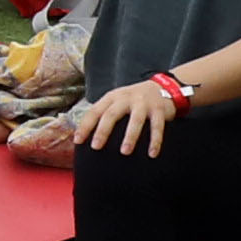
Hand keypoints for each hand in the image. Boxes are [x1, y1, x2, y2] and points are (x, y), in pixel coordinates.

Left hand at [67, 73, 186, 157]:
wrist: (162, 87)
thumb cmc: (133, 100)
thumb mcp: (116, 101)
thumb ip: (103, 114)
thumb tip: (83, 135)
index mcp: (112, 98)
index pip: (94, 111)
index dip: (85, 125)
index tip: (77, 141)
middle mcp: (126, 98)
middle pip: (112, 114)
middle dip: (103, 131)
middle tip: (96, 146)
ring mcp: (143, 103)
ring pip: (136, 120)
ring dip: (130, 136)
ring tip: (125, 152)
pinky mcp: (159, 110)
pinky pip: (157, 126)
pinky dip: (155, 140)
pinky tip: (152, 153)